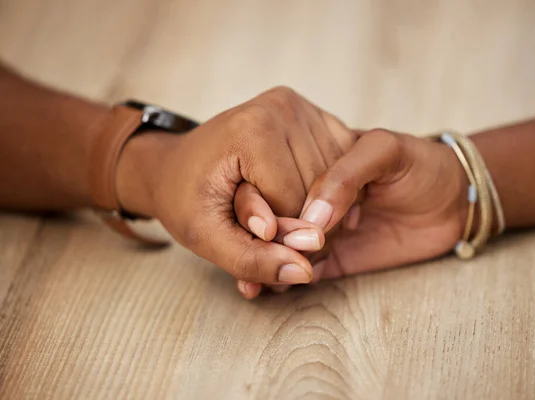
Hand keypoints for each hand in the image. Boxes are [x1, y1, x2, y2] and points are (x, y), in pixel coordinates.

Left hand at [115, 87, 354, 283]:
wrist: (173, 165)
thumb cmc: (184, 199)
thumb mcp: (206, 237)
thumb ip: (252, 259)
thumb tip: (304, 272)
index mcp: (254, 130)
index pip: (295, 204)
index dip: (279, 236)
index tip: (253, 242)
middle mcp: (283, 107)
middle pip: (316, 193)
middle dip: (297, 227)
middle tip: (265, 237)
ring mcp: (300, 107)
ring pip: (331, 183)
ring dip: (311, 214)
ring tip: (277, 220)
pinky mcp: (312, 115)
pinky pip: (337, 166)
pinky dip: (321, 194)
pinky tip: (296, 201)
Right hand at [237, 129, 468, 297]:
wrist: (456, 201)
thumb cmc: (422, 164)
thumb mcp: (385, 150)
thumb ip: (345, 174)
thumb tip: (311, 217)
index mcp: (316, 165)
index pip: (275, 183)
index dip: (259, 204)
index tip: (253, 224)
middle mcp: (313, 199)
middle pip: (272, 220)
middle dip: (255, 240)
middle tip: (244, 260)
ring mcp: (322, 231)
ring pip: (283, 248)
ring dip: (264, 265)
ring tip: (248, 281)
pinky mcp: (335, 259)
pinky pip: (304, 271)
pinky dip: (285, 280)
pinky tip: (268, 288)